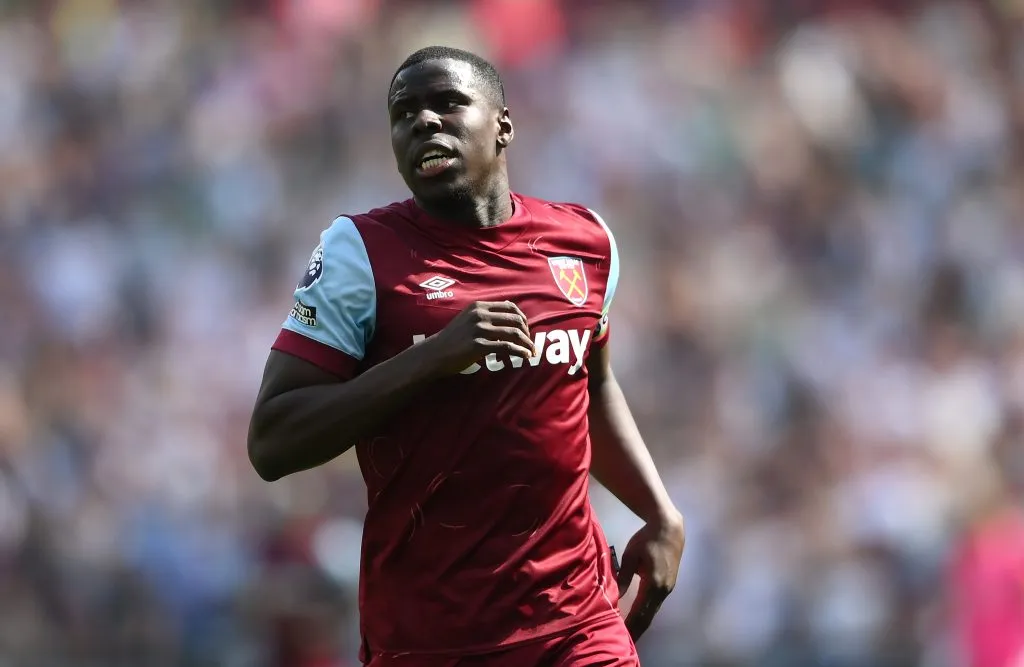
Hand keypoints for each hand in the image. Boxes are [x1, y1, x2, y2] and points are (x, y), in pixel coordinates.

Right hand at [425, 301, 534, 375]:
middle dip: (527, 332)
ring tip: (531, 352)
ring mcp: (479, 329)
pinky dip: (519, 351)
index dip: (522, 318)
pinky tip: (524, 356)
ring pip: (514, 333)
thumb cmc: (452, 338)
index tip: (526, 329)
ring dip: (526, 343)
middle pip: (515, 319)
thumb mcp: (467, 318)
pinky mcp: (479, 345)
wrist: (435, 353)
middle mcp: (480, 315)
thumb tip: (510, 310)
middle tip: (530, 343)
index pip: (510, 307)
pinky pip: (506, 347)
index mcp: (479, 306)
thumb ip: (486, 314)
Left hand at [616, 511, 684, 640]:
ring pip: (653, 611)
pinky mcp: (668, 585)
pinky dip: (646, 613)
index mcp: (653, 584)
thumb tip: (615, 596)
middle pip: (648, 616)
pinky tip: (639, 618)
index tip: (621, 634)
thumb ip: (623, 577)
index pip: (640, 611)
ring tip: (630, 633)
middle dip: (636, 630)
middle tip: (625, 641)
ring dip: (642, 623)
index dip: (630, 625)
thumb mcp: (630, 556)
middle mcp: (663, 590)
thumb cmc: (647, 539)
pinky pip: (655, 604)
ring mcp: (668, 589)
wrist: (669, 529)